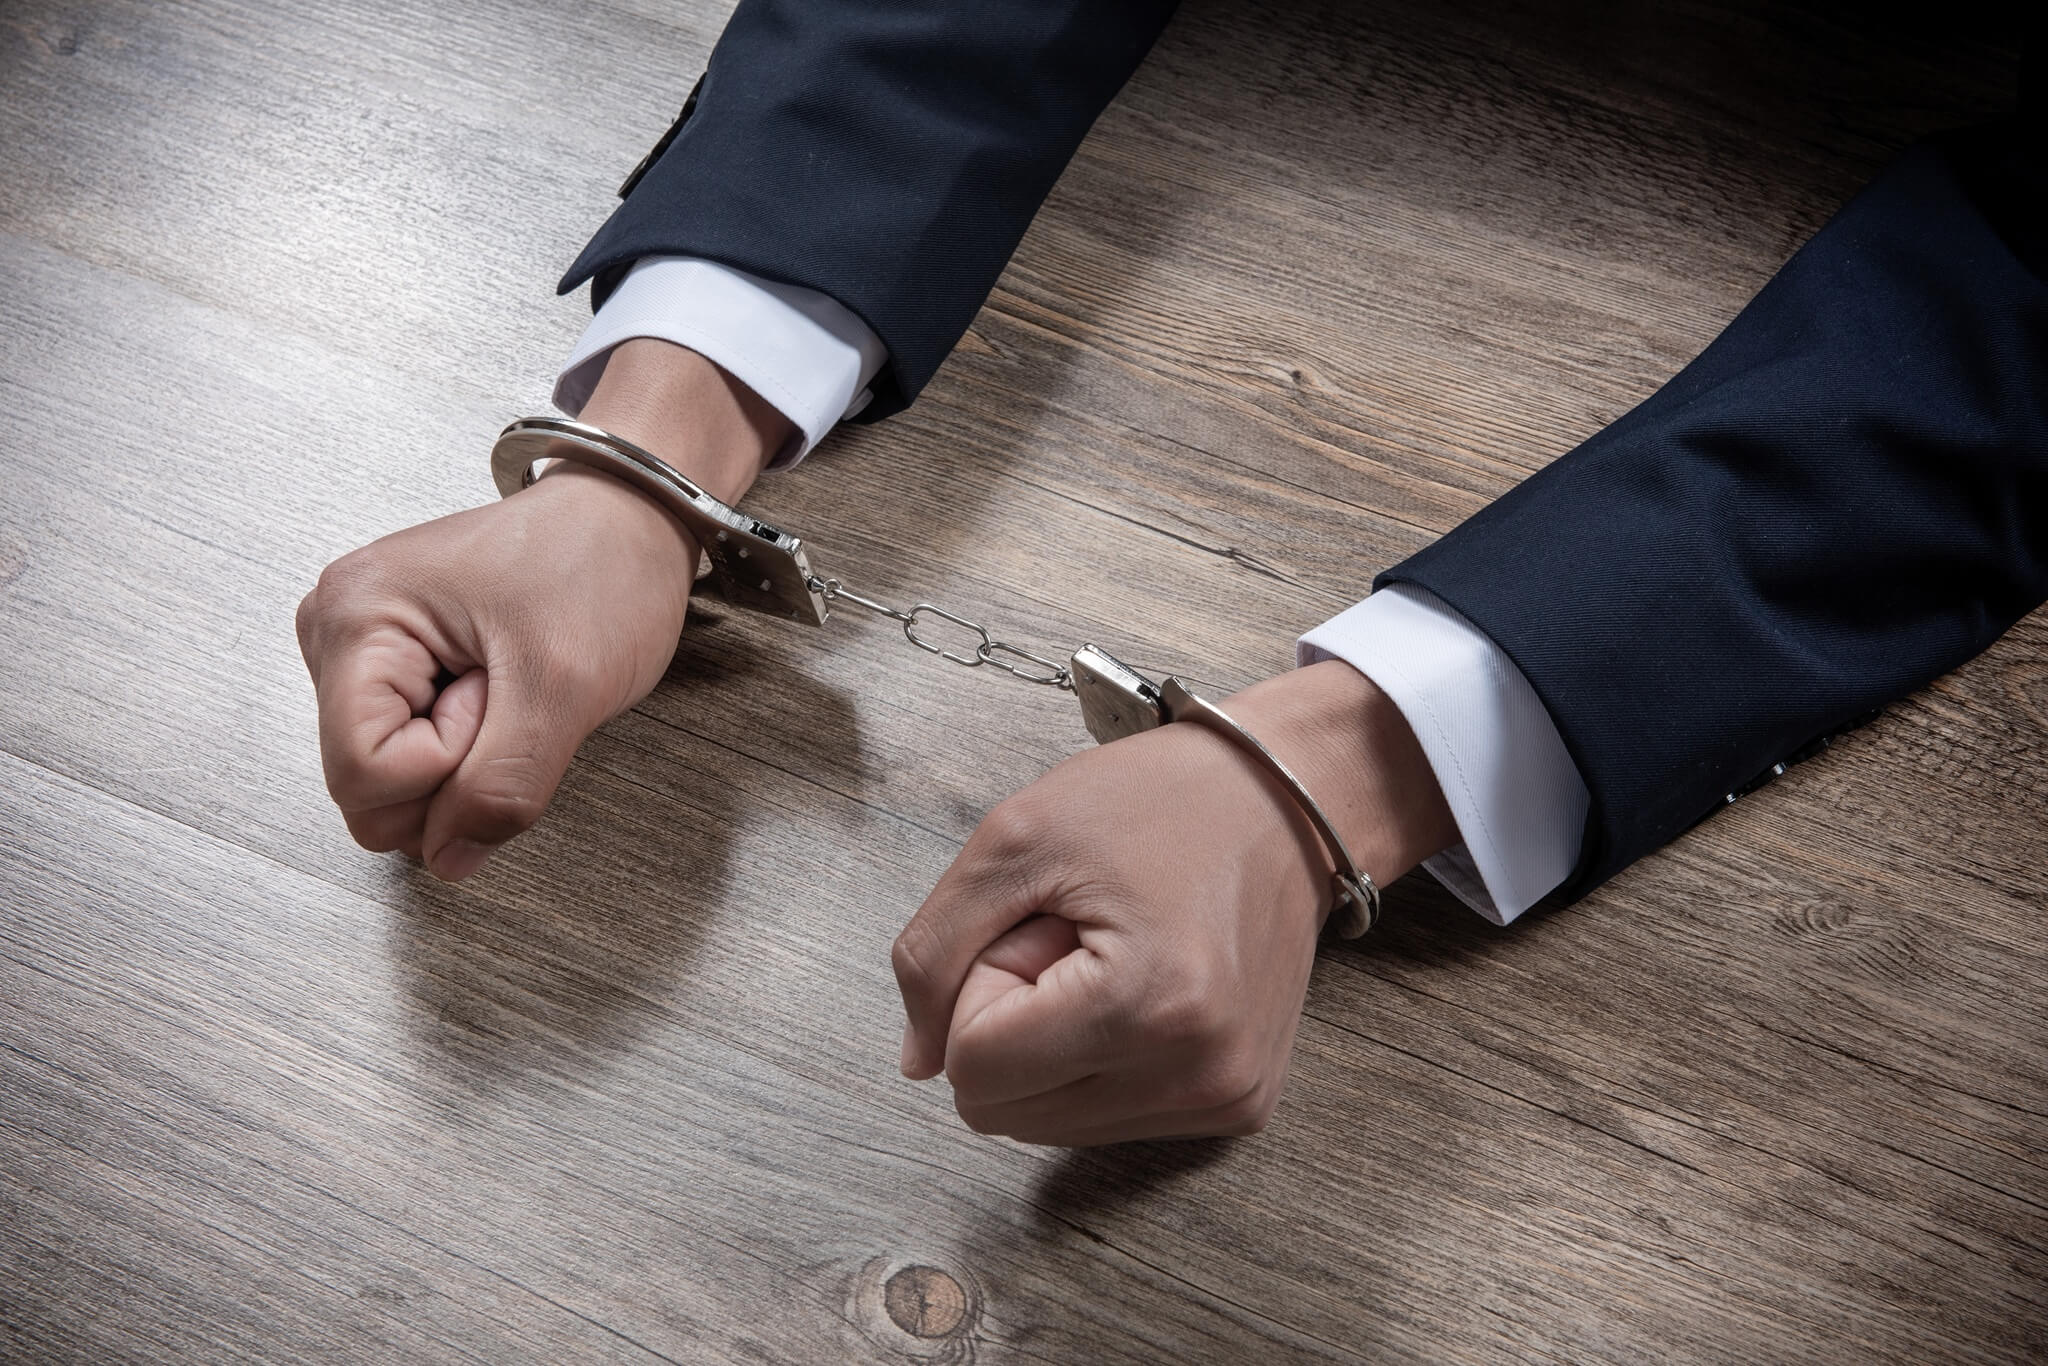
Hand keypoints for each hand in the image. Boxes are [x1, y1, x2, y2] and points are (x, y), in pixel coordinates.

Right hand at [295, 340, 792, 879]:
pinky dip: (467, 739)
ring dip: (466, 754)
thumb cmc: (601, 565)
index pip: (362, 777)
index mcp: (355, 616)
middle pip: (365, 787)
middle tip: (508, 693)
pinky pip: (414, 751)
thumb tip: (449, 858)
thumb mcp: (566, 686)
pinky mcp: (394, 665)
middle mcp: (337, 628)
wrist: (630, 516)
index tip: (498, 701)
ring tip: (508, 682)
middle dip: (454, 766)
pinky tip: (496, 686)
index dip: (445, 769)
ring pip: (391, 778)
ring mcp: (362, 649)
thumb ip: (503, 787)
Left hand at [892, 660, 1455, 1145]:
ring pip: (1048, 1125)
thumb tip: (917, 1060)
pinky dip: (1099, 1060)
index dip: (981, 985)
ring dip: (1054, 1045)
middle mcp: (1198, 1071)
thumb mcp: (1014, 839)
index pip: (974, 1068)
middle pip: (1004, 1112)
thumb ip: (933, 954)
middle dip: (1012, 1023)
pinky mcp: (1239, 1106)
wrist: (1281, 799)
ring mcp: (1225, 1098)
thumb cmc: (1159, 800)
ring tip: (1110, 960)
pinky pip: (1107, 1120)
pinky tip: (1141, 990)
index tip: (1040, 925)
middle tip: (1072, 939)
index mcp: (1147, 1002)